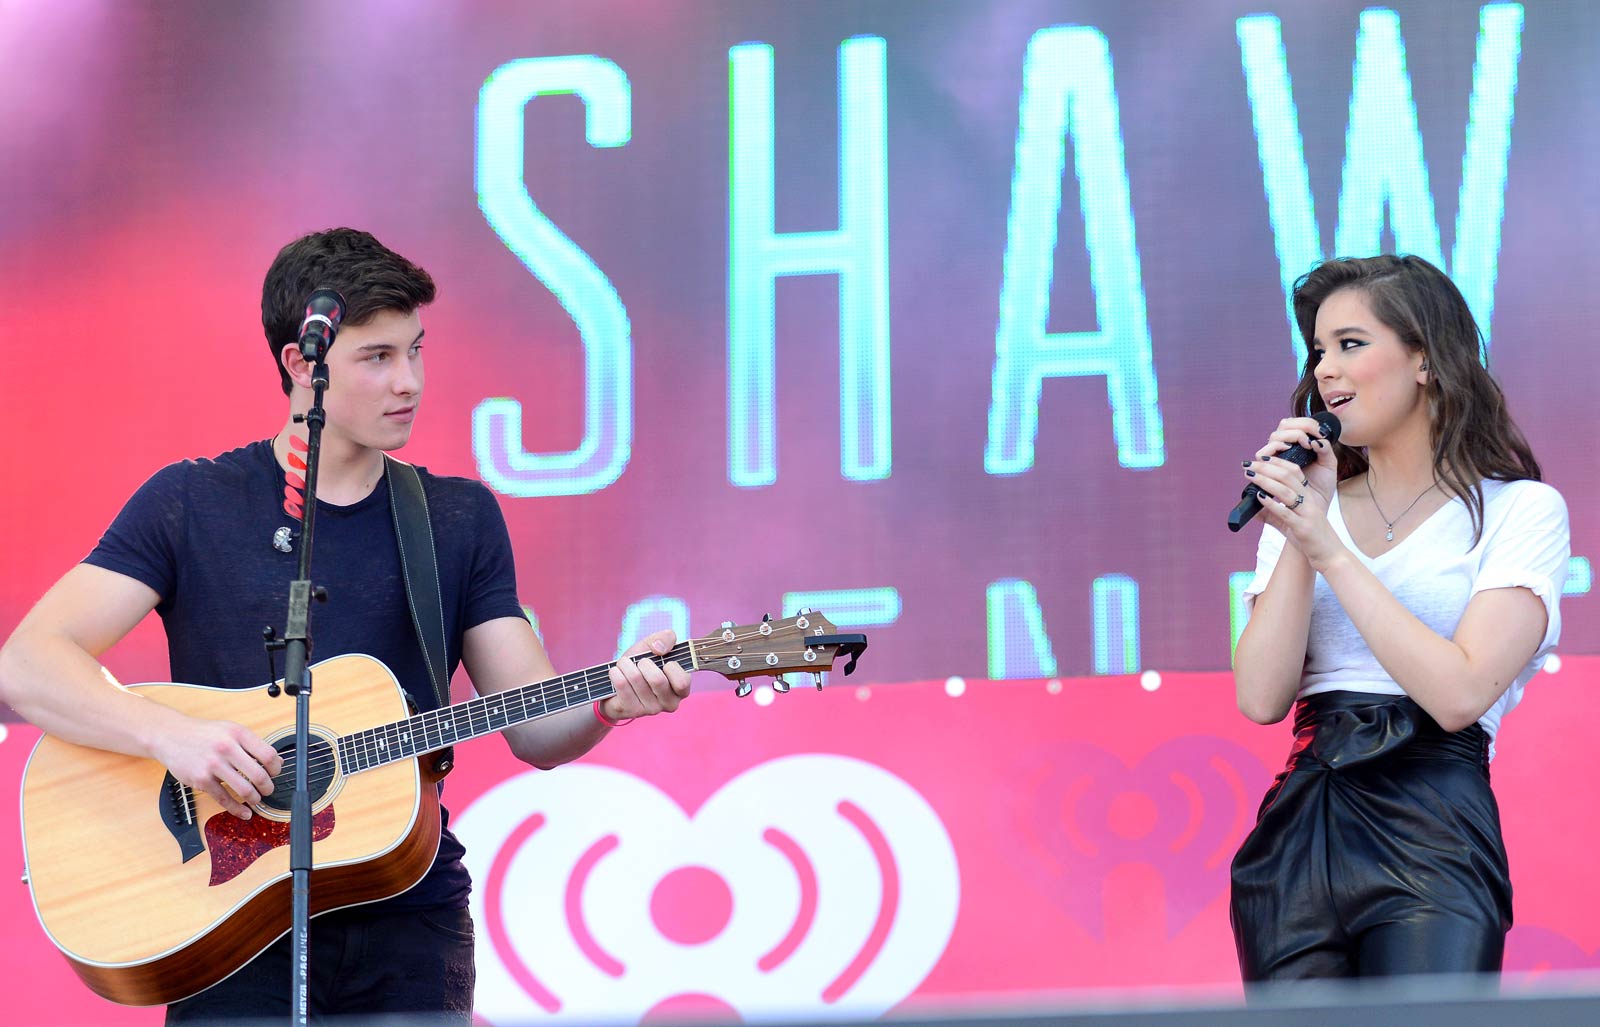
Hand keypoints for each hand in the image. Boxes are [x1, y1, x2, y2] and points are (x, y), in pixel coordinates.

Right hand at [147, 713, 283, 819]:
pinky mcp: (201, 779)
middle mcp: (227, 748)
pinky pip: (224, 799)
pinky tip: (244, 812)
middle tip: (268, 790)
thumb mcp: (230, 730)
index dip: (276, 768)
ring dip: (254, 799)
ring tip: (256, 799)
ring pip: (244, 790)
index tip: (275, 773)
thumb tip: (277, 761)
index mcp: (238, 734)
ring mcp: (213, 765)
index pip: (268, 755)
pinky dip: (237, 809)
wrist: (170, 735)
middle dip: (268, 787)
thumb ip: (252, 744)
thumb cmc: (203, 734)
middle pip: (259, 775)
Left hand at [602, 629, 690, 722]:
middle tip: (639, 662)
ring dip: (626, 664)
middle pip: (657, 680)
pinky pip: (621, 684)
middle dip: (643, 662)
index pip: (682, 682)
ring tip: (624, 664)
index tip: (662, 661)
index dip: (671, 666)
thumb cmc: (640, 665)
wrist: (616, 684)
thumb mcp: (654, 647)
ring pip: (636, 679)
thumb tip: (659, 648)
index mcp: (680, 690)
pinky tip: (615, 673)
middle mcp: (669, 703)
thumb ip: (665, 639)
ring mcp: (650, 710)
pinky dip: (616, 672)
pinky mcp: (631, 711)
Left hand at [1245, 416, 1345, 567]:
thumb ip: (1273, 515)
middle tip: (1250, 464)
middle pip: (1288, 477)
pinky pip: (1286, 513)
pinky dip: (1272, 504)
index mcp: (1308, 496)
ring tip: (1251, 475)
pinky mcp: (1303, 527)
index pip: (1294, 471)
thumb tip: (1252, 511)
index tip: (1261, 458)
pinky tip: (1260, 497)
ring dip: (1266, 481)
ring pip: (1286, 492)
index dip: (1277, 462)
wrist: (1329, 554)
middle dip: (1267, 468)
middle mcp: (1309, 501)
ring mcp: (1307, 514)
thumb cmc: (1309, 537)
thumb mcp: (1291, 523)